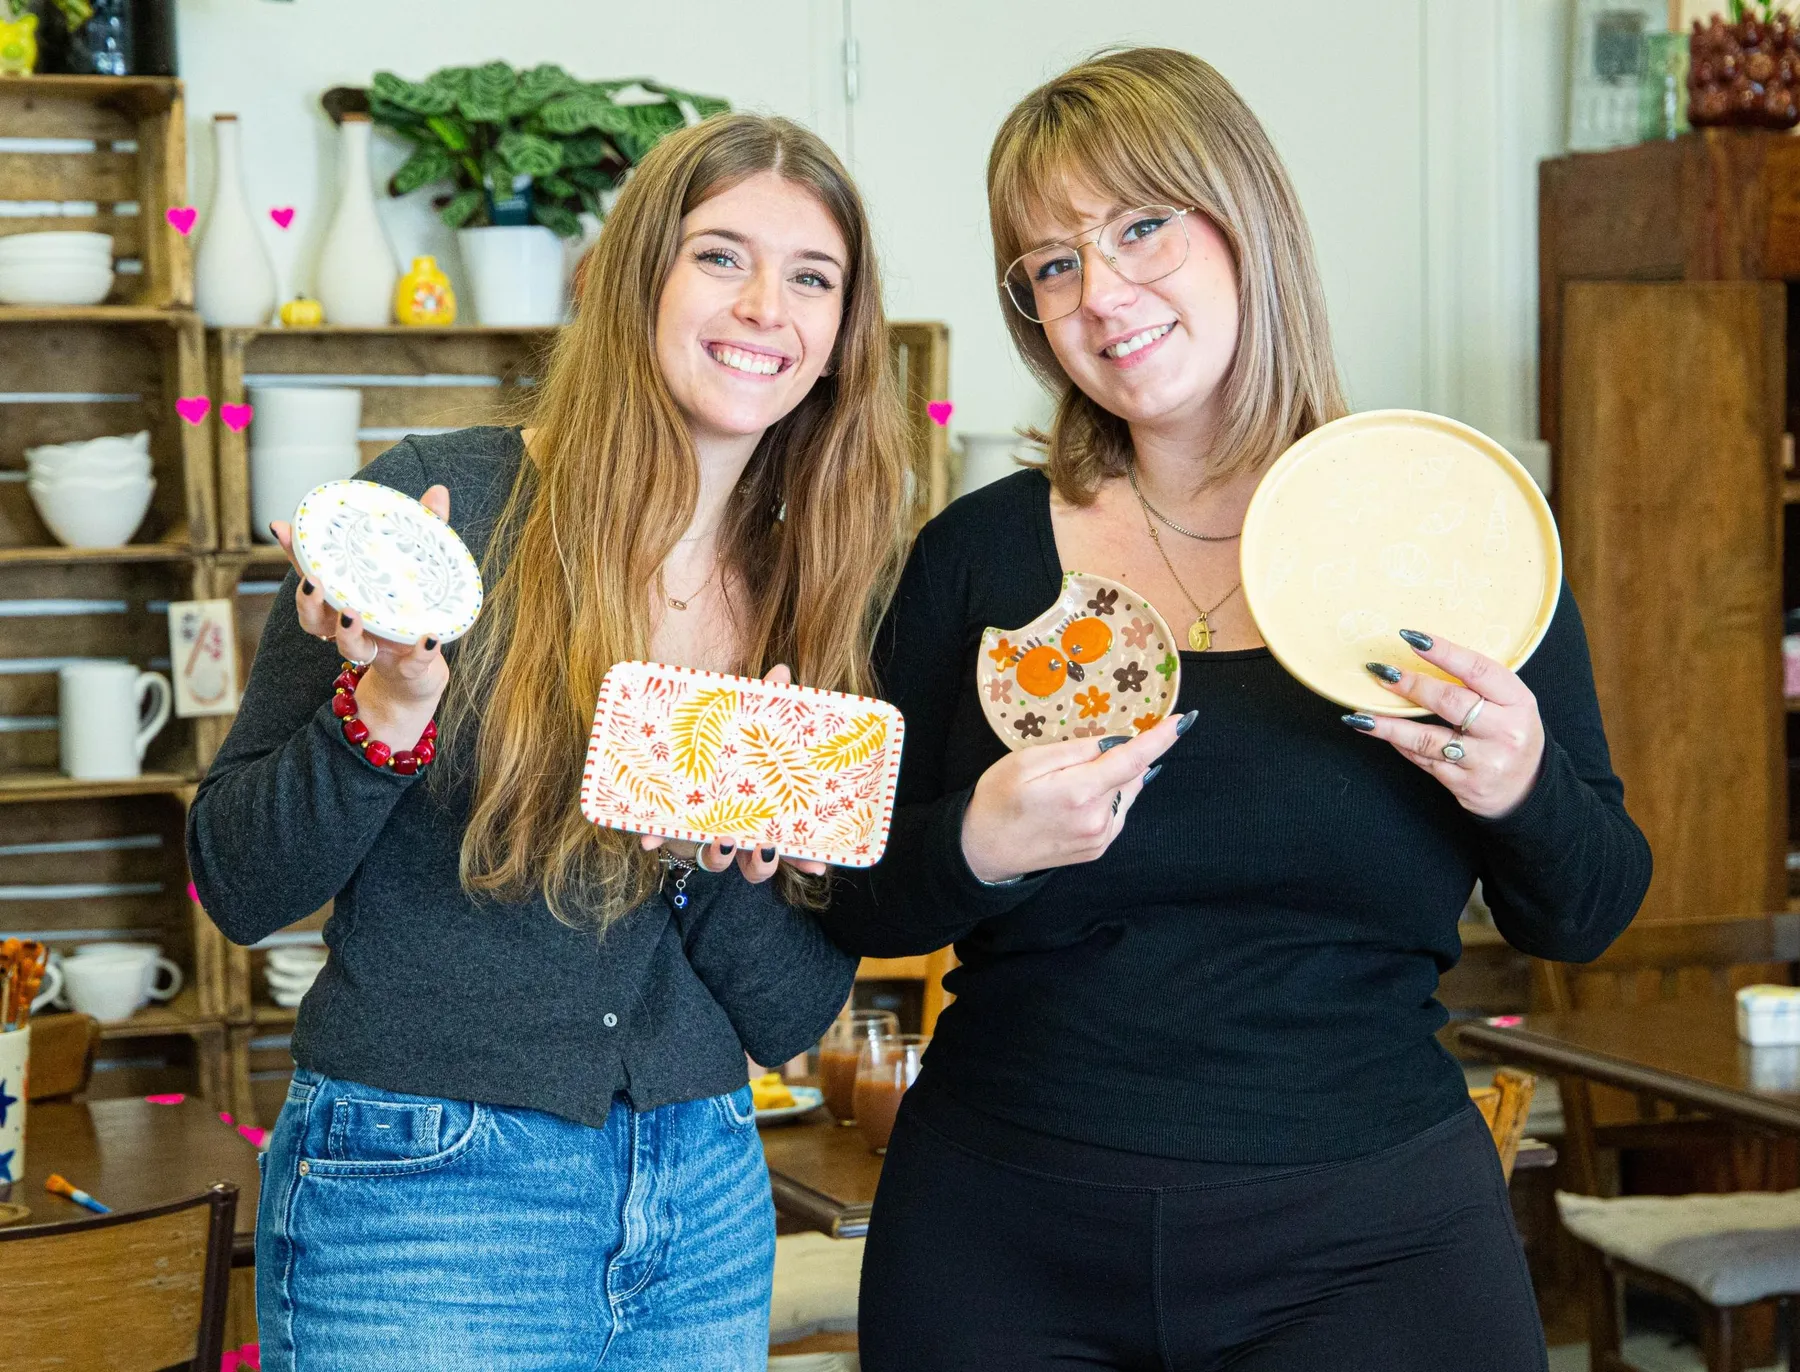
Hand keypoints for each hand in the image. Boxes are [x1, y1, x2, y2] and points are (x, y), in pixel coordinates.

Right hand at [269, 484, 451, 747]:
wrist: (419, 673)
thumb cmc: (408, 613)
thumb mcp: (417, 567)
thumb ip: (425, 530)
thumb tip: (437, 490)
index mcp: (346, 598)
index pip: (314, 575)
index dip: (295, 555)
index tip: (283, 527)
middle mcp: (351, 627)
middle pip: (315, 618)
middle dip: (309, 601)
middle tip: (312, 582)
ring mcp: (376, 650)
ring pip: (350, 648)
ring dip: (348, 633)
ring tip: (353, 615)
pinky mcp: (407, 668)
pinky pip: (410, 663)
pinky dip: (419, 653)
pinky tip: (428, 639)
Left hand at [639, 664, 829, 884]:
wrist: (676, 730)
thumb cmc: (725, 732)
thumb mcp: (744, 716)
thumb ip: (764, 700)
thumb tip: (780, 671)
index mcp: (764, 809)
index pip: (791, 841)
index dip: (804, 859)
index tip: (817, 868)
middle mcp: (738, 827)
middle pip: (757, 865)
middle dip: (760, 864)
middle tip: (762, 847)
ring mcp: (704, 830)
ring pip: (716, 861)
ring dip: (719, 856)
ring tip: (721, 837)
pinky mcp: (672, 823)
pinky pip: (666, 839)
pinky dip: (659, 838)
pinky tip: (650, 839)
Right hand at [960, 710, 1191, 883]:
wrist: (982, 851)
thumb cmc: (998, 800)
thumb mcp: (1026, 762)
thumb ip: (1074, 750)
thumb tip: (1113, 742)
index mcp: (1080, 793)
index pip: (1132, 759)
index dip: (1160, 739)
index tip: (1182, 721)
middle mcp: (1098, 819)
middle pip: (1131, 774)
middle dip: (1120, 756)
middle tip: (1082, 755)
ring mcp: (1101, 837)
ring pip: (1127, 792)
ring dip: (1113, 778)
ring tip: (1069, 782)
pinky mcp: (1099, 848)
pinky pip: (1118, 811)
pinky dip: (1108, 796)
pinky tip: (1077, 798)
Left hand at [1348, 631, 1544, 818]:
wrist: (1527, 790)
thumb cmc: (1509, 734)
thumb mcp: (1510, 704)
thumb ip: (1478, 685)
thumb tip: (1423, 654)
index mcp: (1518, 702)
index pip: (1478, 670)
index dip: (1443, 652)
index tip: (1411, 638)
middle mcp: (1505, 731)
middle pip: (1450, 702)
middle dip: (1410, 685)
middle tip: (1380, 672)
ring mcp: (1485, 761)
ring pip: (1427, 738)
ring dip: (1389, 725)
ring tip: (1360, 714)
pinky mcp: (1465, 784)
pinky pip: (1423, 759)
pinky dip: (1399, 744)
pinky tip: (1381, 732)